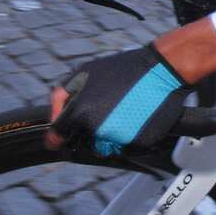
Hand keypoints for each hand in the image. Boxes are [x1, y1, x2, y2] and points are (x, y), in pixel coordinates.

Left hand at [46, 46, 192, 152]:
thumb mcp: (84, 72)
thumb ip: (62, 96)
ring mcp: (120, 138)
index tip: (58, 140)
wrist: (162, 70)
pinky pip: (130, 146)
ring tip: (125, 112)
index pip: (59, 135)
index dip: (57, 137)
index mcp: (80, 112)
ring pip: (109, 145)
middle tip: (108, 111)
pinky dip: (132, 135)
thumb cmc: (122, 69)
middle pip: (88, 142)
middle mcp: (98, 129)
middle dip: (93, 130)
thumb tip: (53, 118)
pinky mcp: (140, 143)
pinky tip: (138, 117)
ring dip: (113, 135)